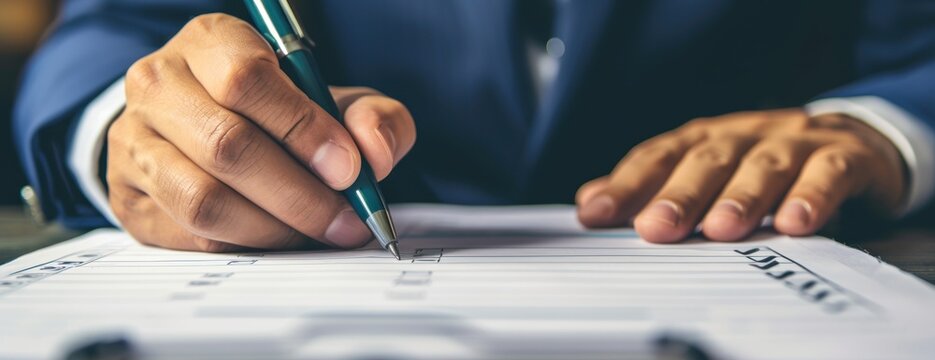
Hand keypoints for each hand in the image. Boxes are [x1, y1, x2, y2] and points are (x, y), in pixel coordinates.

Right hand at [107, 14, 415, 251]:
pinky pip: (190, 235)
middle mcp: (159, 85)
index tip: (348, 169)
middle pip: (227, 146)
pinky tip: (279, 239)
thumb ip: (373, 117)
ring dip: (274, 228)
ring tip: (316, 233)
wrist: (205, 131)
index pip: (246, 79)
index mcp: (210, 42)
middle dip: (299, 194)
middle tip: (345, 220)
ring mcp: (135, 142)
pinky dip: (246, 245)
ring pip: (204, 198)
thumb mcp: (336, 101)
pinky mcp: (129, 197)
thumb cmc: (279, 113)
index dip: (303, 129)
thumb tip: (374, 153)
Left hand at [576, 108, 904, 242]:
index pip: (659, 156)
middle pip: (708, 160)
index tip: (595, 214)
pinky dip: (811, 196)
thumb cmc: (765, 166)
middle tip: (656, 227)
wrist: (855, 143)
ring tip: (722, 229)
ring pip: (764, 165)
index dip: (626, 184)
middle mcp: (745, 134)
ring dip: (742, 197)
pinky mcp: (845, 156)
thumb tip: (589, 204)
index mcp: (706, 139)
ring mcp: (795, 142)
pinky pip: (828, 174)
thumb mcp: (708, 173)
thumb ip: (652, 188)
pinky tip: (794, 223)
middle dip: (679, 194)